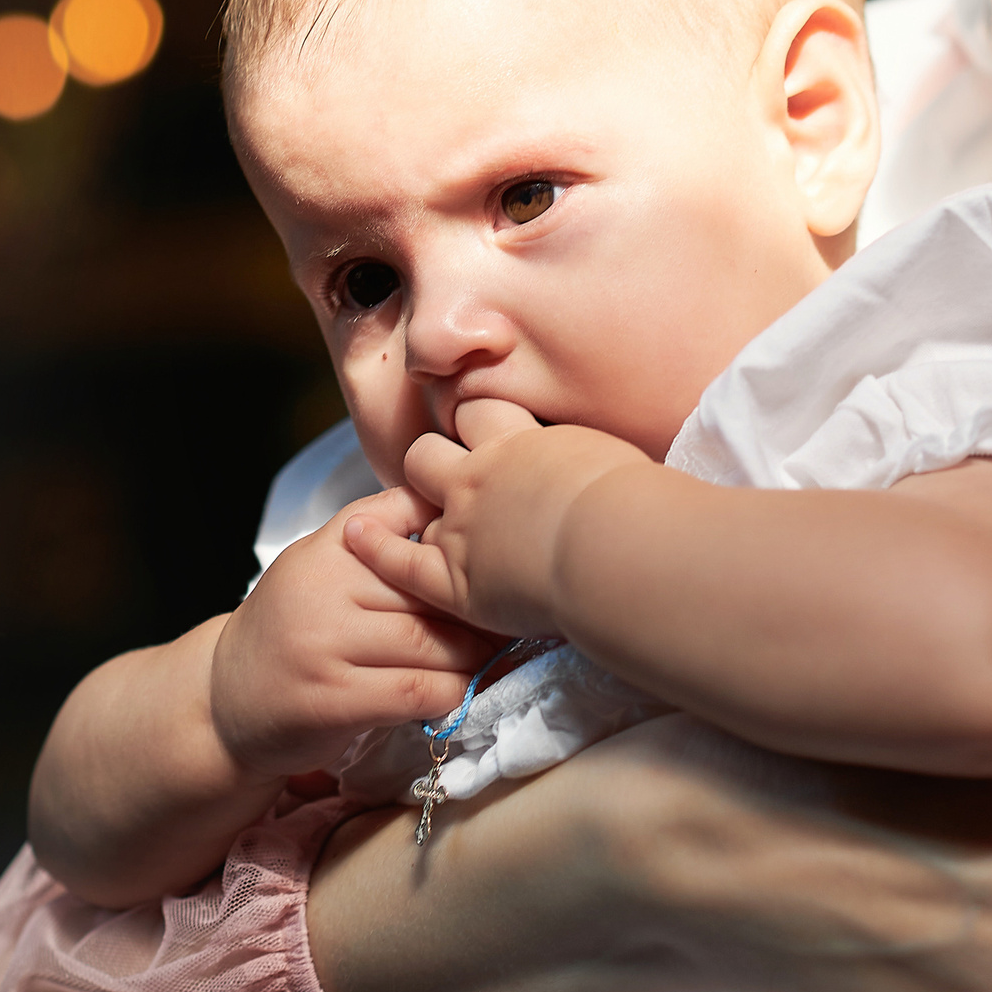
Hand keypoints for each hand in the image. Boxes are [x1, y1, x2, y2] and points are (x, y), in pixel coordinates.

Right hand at [210, 486, 502, 778]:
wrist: (226, 697)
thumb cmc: (295, 625)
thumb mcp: (324, 560)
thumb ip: (381, 530)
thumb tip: (457, 501)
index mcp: (330, 545)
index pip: (413, 521)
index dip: (463, 542)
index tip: (502, 554)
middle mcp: (324, 589)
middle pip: (433, 590)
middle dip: (481, 606)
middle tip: (519, 613)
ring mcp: (325, 646)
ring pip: (434, 643)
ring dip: (476, 654)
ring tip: (500, 652)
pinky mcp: (333, 701)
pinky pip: (420, 691)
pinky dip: (453, 692)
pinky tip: (460, 690)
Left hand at [345, 397, 651, 636]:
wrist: (613, 546)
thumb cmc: (634, 504)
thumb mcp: (617, 461)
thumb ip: (595, 460)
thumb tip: (616, 462)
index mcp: (522, 442)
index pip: (483, 412)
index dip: (479, 418)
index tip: (484, 425)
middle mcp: (480, 475)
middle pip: (432, 451)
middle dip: (436, 462)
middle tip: (453, 477)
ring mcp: (462, 526)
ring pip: (413, 495)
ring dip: (418, 502)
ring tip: (425, 512)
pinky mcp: (455, 579)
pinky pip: (401, 560)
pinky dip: (377, 548)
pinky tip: (356, 538)